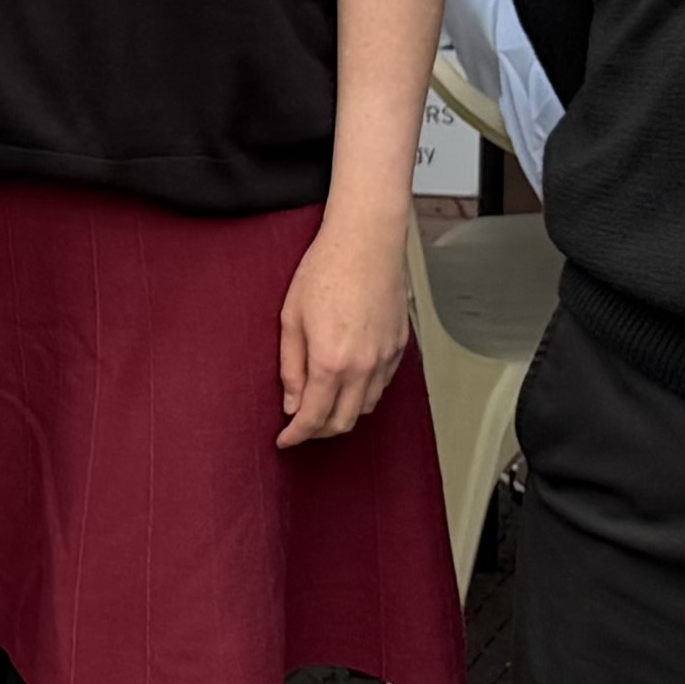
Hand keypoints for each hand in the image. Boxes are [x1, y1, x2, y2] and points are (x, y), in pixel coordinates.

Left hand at [277, 207, 414, 448]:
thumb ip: (290, 366)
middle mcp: (363, 368)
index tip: (284, 440)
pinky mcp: (399, 348)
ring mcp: (385, 359)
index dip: (296, 435)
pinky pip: (382, 386)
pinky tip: (348, 382)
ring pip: (366, 408)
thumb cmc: (325, 271)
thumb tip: (291, 403)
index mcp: (330, 362)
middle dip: (319, 432)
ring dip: (343, 414)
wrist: (366, 243)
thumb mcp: (291, 318)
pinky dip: (363, 394)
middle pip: (343, 422)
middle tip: (300, 426)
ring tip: (322, 404)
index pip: (312, 418)